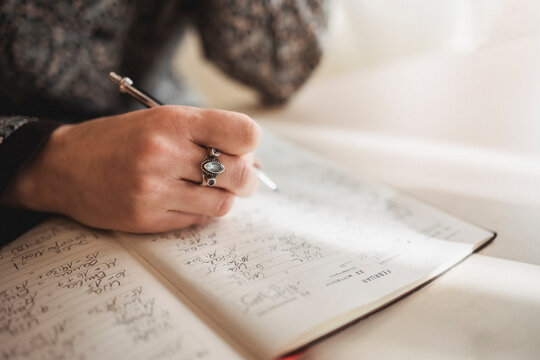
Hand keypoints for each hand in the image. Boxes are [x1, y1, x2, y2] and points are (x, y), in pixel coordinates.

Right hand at [3, 105, 260, 232]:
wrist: (63, 167)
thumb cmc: (119, 140)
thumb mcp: (161, 120)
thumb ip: (206, 135)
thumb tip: (254, 161)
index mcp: (172, 121)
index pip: (244, 132)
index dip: (248, 143)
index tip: (240, 148)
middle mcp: (164, 153)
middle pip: (240, 173)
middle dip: (246, 178)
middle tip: (238, 178)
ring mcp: (155, 189)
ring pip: (223, 203)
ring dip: (223, 197)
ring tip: (208, 189)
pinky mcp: (147, 218)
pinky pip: (197, 219)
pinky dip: (200, 211)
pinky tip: (183, 199)